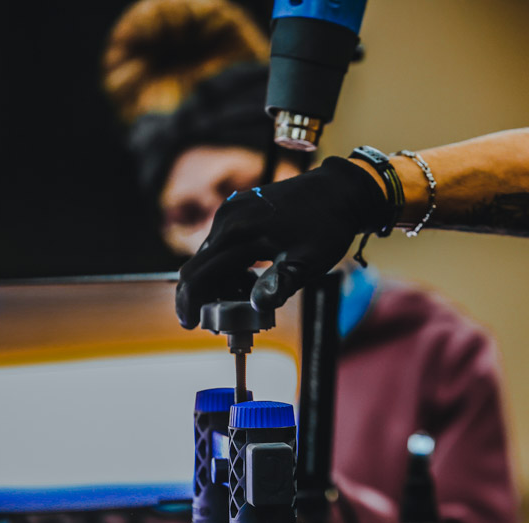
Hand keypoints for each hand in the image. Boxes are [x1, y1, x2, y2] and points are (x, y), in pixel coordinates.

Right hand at [175, 157, 389, 327]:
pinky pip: (223, 244)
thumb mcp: (307, 261)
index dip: (190, 303)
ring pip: (211, 257)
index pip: (199, 275)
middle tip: (225, 323)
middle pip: (199, 266)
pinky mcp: (238, 210)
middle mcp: (227, 219)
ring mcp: (231, 211)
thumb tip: (257, 305)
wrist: (338, 191)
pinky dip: (230, 267)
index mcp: (237, 232)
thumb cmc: (326, 227)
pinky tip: (251, 279)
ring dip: (221, 283)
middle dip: (207, 297)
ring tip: (249, 299)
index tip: (190, 325)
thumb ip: (280, 283)